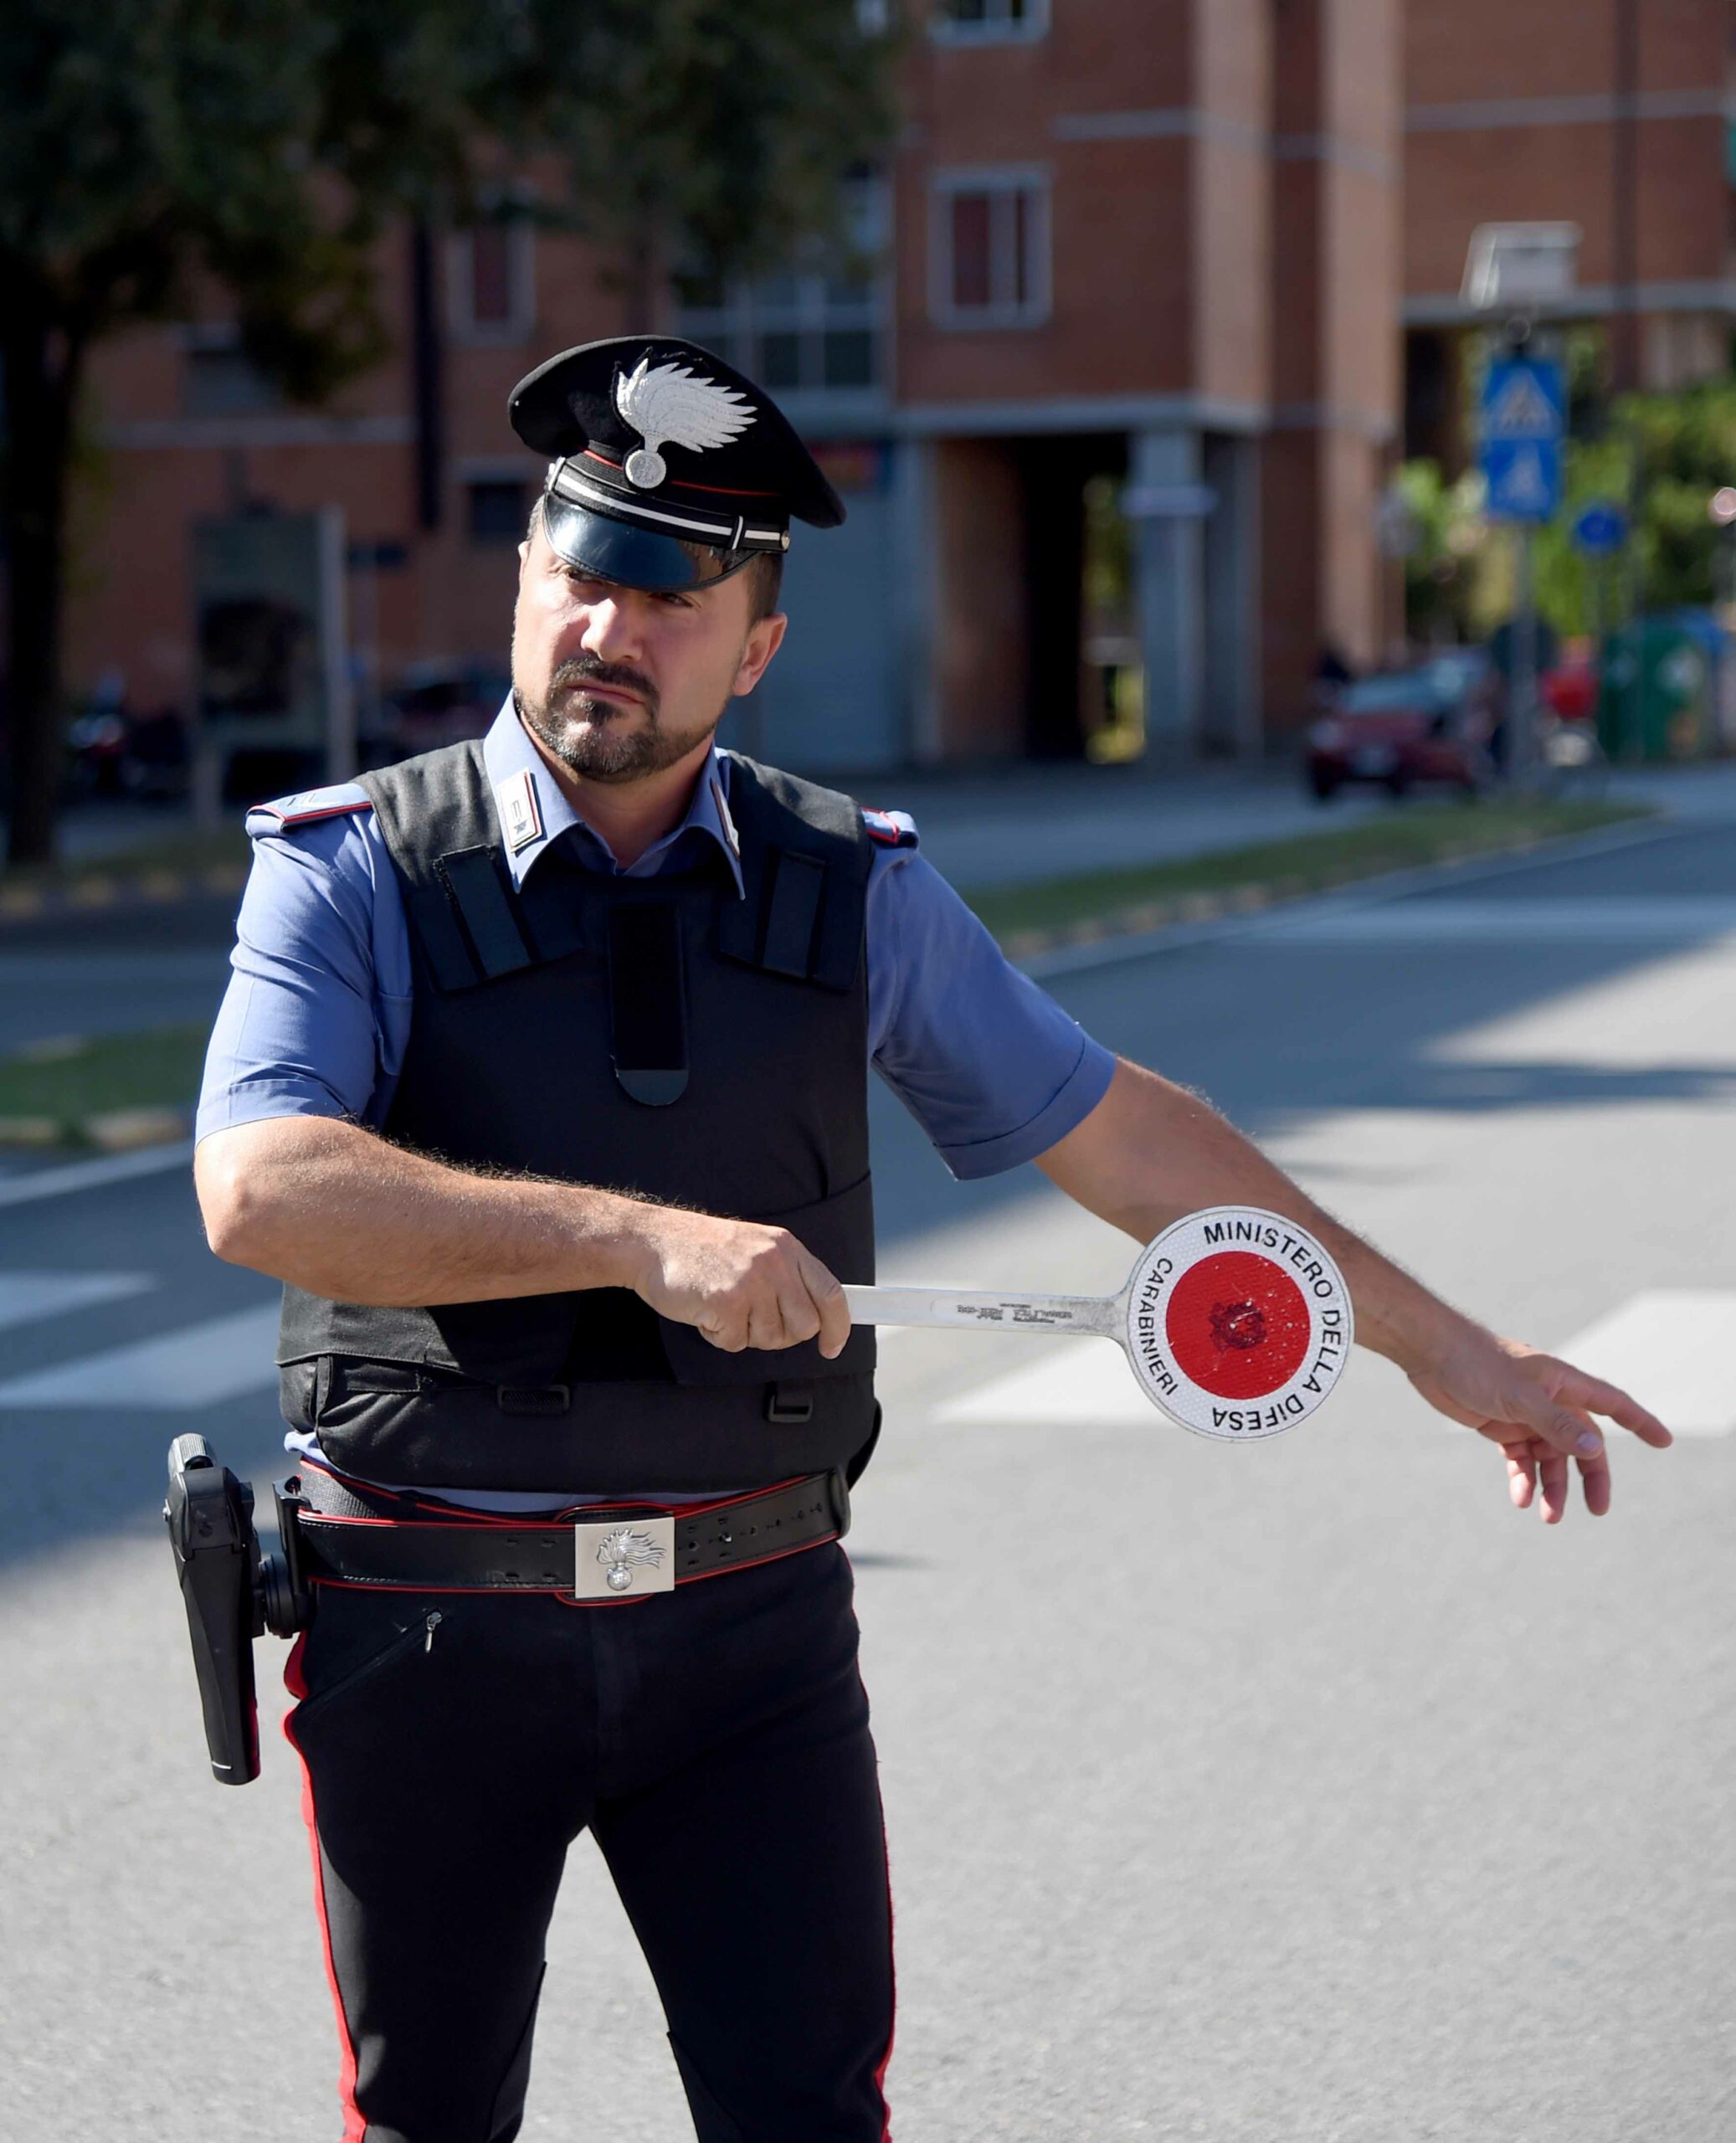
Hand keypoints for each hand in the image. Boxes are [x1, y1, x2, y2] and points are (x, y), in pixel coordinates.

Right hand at [629, 1209, 851, 1357]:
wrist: (652, 1241)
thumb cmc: (701, 1251)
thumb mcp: (755, 1249)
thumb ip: (785, 1277)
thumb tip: (814, 1317)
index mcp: (786, 1248)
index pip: (831, 1293)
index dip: (838, 1326)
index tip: (832, 1345)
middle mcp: (775, 1263)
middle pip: (804, 1326)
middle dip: (781, 1334)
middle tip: (751, 1320)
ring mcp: (752, 1281)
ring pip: (770, 1339)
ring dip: (744, 1333)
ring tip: (722, 1305)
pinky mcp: (727, 1301)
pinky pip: (736, 1343)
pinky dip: (719, 1336)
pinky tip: (705, 1310)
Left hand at [1406, 1324, 1671, 1521]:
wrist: (1431, 1354)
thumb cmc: (1477, 1364)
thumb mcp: (1520, 1397)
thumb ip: (1556, 1424)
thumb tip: (1596, 1449)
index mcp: (1564, 1384)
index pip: (1613, 1405)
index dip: (1640, 1422)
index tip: (1664, 1442)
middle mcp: (1550, 1400)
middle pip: (1583, 1444)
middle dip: (1591, 1477)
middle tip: (1597, 1510)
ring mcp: (1526, 1415)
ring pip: (1551, 1458)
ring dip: (1553, 1487)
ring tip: (1549, 1518)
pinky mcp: (1502, 1426)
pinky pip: (1522, 1460)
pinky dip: (1524, 1480)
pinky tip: (1520, 1499)